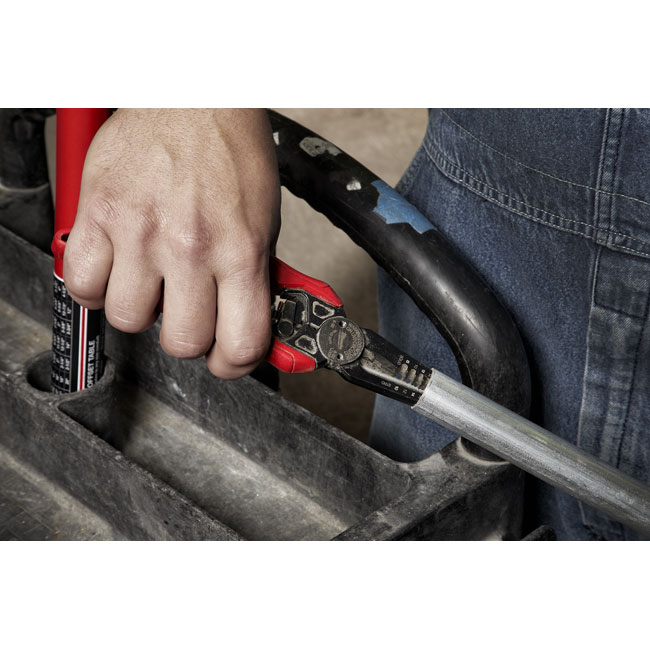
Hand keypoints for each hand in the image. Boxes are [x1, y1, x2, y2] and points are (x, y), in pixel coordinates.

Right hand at [63, 108, 280, 378]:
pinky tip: (118, 269)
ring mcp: (140, 231)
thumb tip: (260, 323)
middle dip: (188, 336)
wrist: (194, 94)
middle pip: (182, 342)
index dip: (234, 363)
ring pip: (129, 320)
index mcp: (241, 249)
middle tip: (189, 313)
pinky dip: (97, 288)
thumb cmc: (232, 152)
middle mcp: (191, 245)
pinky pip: (83, 285)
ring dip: (142, 310)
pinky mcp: (99, 213)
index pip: (240, 344)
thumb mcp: (267, 221)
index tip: (226, 357)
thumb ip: (258, 278)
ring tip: (153, 282)